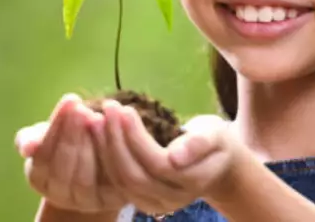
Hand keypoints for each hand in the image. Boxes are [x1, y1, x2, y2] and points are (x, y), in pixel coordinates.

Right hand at [15, 94, 127, 213]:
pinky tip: (116, 129)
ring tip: (98, 118)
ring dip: (91, 145)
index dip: (56, 127)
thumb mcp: (46, 135)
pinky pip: (110, 180)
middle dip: (72, 135)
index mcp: (39, 178)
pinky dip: (113, 153)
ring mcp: (86, 201)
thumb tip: (28, 147)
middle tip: (83, 109)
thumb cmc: (65, 141)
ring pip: (85, 178)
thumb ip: (32, 137)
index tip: (70, 100)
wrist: (96, 159)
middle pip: (62, 169)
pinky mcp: (112, 199)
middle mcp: (60, 196)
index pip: (43, 155)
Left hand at [89, 100, 243, 215]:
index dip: (137, 138)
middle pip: (134, 175)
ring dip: (105, 149)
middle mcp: (173, 199)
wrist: (216, 165)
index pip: (157, 163)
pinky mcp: (142, 202)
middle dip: (116, 141)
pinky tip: (99, 134)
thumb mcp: (216, 134)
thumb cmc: (216, 143)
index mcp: (194, 181)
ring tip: (97, 118)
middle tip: (108, 110)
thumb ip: (200, 143)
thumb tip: (176, 156)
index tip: (125, 109)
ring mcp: (156, 205)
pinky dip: (105, 158)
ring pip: (122, 182)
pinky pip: (117, 184)